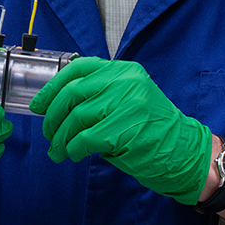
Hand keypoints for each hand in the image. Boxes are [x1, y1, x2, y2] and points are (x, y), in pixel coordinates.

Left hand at [29, 56, 212, 205]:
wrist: (185, 153)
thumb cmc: (152, 130)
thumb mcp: (128, 100)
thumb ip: (99, 95)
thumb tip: (56, 106)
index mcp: (124, 71)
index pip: (78, 69)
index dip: (52, 87)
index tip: (39, 104)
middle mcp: (125, 82)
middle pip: (72, 93)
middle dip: (52, 116)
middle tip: (48, 132)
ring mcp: (126, 105)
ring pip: (75, 118)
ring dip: (60, 138)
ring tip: (57, 151)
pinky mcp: (123, 130)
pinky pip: (84, 139)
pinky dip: (73, 149)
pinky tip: (73, 155)